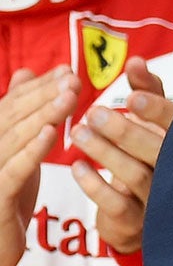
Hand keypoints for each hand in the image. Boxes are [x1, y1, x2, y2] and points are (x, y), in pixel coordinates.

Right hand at [0, 66, 78, 265]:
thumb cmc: (7, 194)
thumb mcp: (16, 151)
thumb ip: (19, 114)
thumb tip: (26, 73)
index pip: (13, 106)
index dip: (39, 87)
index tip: (67, 71)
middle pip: (14, 117)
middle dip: (44, 95)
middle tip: (73, 78)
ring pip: (15, 138)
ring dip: (43, 115)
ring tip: (69, 97)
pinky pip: (14, 169)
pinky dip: (32, 149)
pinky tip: (51, 133)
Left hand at [68, 56, 172, 255]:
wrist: (149, 213)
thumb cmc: (152, 155)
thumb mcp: (155, 121)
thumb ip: (148, 91)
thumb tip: (135, 60)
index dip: (158, 112)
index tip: (132, 97)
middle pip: (158, 151)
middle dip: (125, 131)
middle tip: (94, 112)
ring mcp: (161, 198)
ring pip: (137, 175)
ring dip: (106, 152)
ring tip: (78, 131)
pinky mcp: (139, 222)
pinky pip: (118, 205)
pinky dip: (95, 185)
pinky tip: (76, 166)